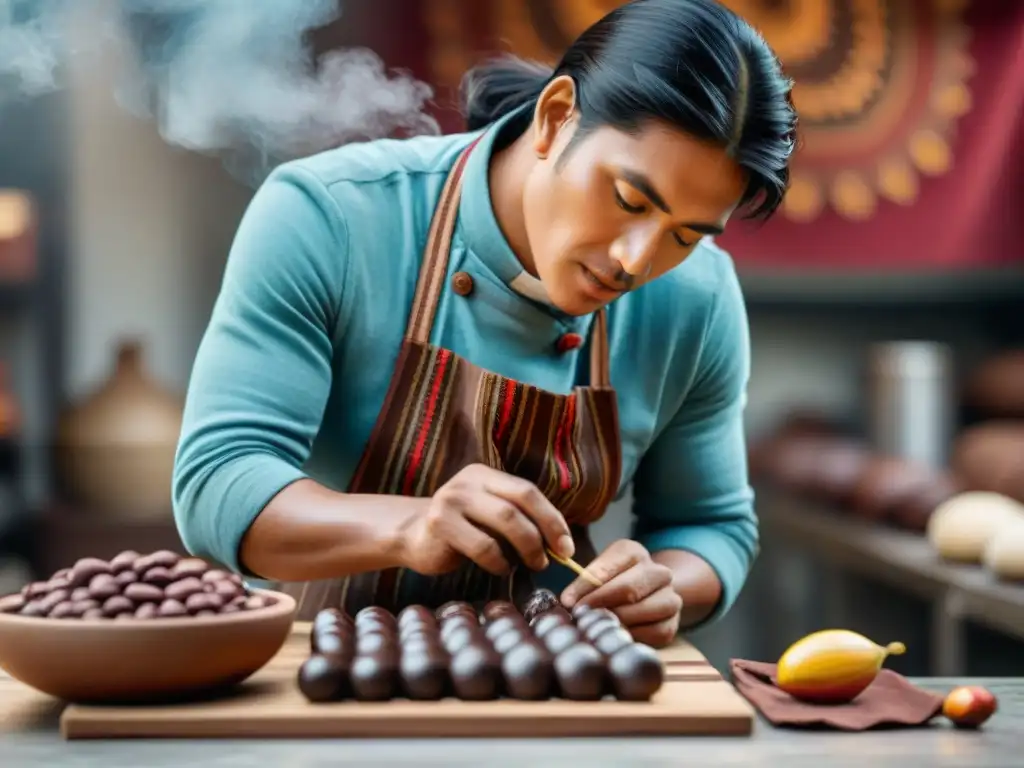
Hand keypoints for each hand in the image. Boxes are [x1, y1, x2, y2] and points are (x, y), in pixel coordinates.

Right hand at [397, 464, 574, 576]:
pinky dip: (500, 562)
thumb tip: (560, 543)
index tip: (567, 545)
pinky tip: (501, 569)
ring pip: (505, 522)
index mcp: (486, 475)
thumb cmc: (461, 530)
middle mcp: (469, 482)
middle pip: (519, 504)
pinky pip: (484, 546)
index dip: (552, 518)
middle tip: (554, 558)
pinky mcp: (441, 524)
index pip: (528, 491)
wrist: (411, 536)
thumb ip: (518, 519)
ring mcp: (452, 500)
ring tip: (531, 564)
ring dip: (526, 548)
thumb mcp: (489, 515)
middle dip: (544, 533)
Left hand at [560, 539, 682, 647]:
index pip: (606, 568)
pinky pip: (653, 633)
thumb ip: (585, 583)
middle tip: (579, 616)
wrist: (649, 594)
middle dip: (599, 604)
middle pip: (628, 589)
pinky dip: (633, 635)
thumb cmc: (614, 582)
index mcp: (634, 552)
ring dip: (616, 620)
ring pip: (643, 610)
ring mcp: (670, 597)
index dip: (585, 586)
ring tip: (597, 626)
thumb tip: (568, 601)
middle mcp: (658, 571)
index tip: (567, 601)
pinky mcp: (672, 623)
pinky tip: (616, 636)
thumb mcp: (598, 573)